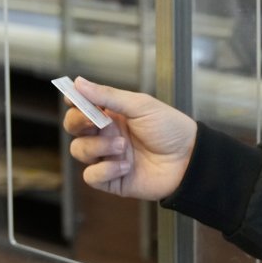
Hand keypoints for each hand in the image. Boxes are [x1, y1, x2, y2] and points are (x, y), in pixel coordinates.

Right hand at [62, 77, 196, 199]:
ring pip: (79, 151)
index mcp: (112, 114)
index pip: (81, 106)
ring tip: (122, 145)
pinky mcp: (112, 179)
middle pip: (74, 128)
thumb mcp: (141, 106)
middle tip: (95, 121)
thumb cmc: (170, 128)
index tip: (72, 99)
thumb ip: (108, 96)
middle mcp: (106, 135)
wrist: (190, 159)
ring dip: (97, 147)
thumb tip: (78, 83)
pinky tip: (126, 166)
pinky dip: (105, 170)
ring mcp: (108, 157)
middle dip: (78, 123)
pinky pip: (91, 176)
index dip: (73, 102)